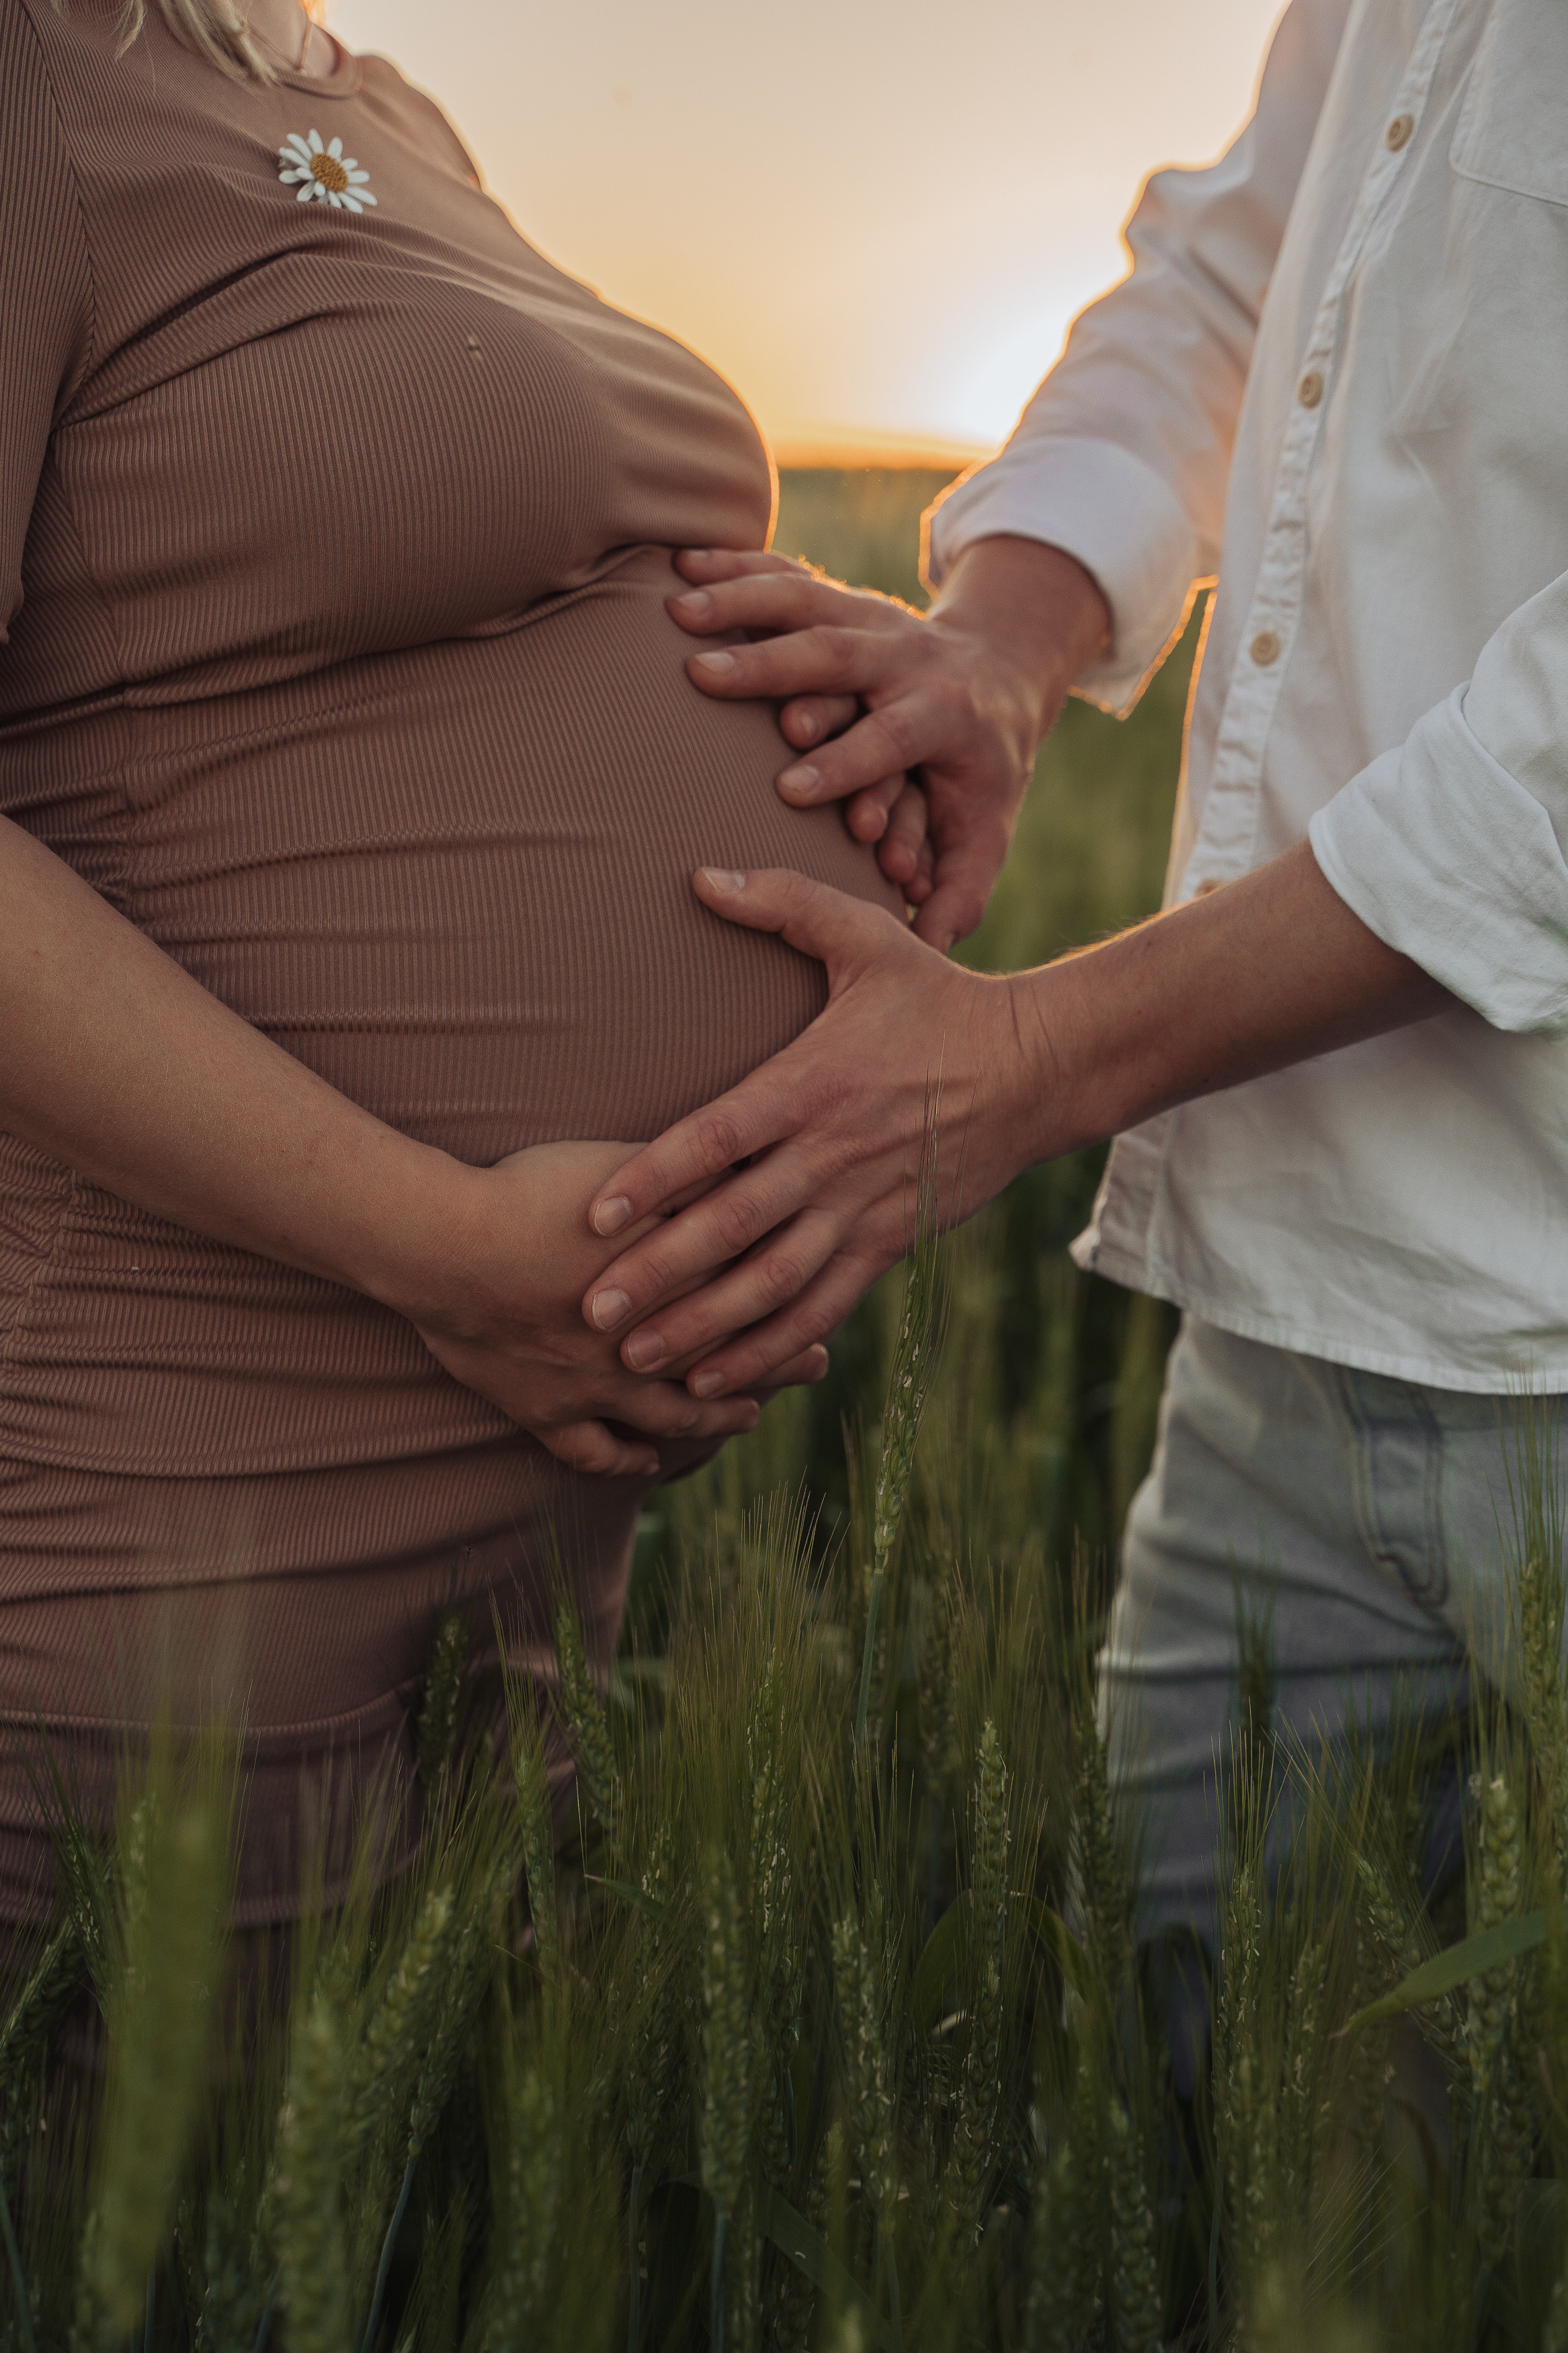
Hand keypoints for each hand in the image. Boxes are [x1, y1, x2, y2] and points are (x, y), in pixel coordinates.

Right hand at [403, 1139, 828, 1477]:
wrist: (443, 1243)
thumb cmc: (532, 1192)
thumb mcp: (623, 1165)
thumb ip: (688, 1174)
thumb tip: (751, 1162)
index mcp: (664, 1288)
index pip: (744, 1304)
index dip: (792, 1308)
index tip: (828, 1314)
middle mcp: (639, 1347)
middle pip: (722, 1359)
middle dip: (774, 1362)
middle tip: (814, 1364)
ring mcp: (592, 1387)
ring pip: (669, 1414)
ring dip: (713, 1416)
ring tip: (748, 1416)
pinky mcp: (541, 1409)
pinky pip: (589, 1449)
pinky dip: (623, 1460)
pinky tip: (647, 1463)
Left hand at [574, 875, 1031, 1397]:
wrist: (1036, 1067)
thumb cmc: (937, 997)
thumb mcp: (868, 937)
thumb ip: (784, 902)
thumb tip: (700, 876)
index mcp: (812, 1084)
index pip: (718, 1138)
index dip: (655, 1177)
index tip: (594, 1213)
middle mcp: (832, 1155)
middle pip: (734, 1226)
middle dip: (661, 1273)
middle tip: (591, 1310)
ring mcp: (862, 1208)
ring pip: (773, 1283)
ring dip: (705, 1327)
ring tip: (639, 1361)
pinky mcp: (888, 1243)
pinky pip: (822, 1307)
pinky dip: (770, 1347)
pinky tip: (718, 1378)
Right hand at [667, 536, 1109, 950]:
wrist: (1001, 674)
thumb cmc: (980, 770)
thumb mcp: (985, 828)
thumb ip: (960, 889)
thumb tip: (930, 951)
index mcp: (942, 716)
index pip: (892, 739)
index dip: (847, 763)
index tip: (789, 789)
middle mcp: (905, 657)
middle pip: (837, 655)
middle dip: (771, 666)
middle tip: (705, 677)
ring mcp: (870, 617)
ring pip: (805, 600)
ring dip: (739, 602)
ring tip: (675, 612)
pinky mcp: (840, 596)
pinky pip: (784, 573)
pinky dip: (732, 565)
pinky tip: (677, 565)